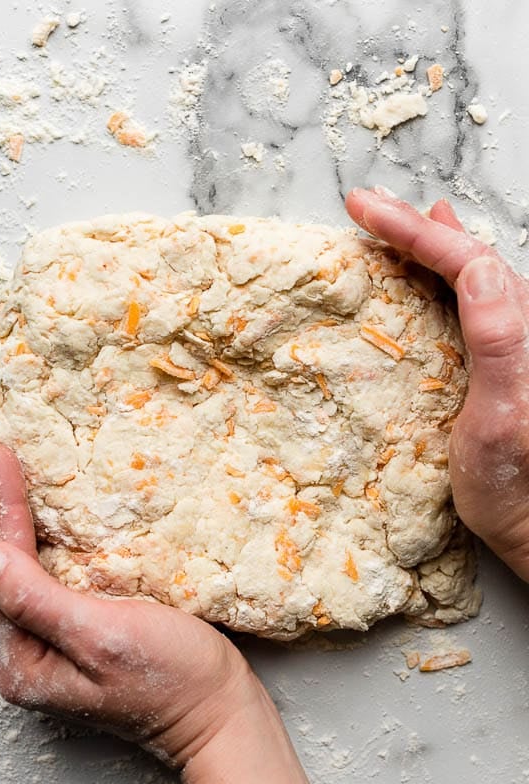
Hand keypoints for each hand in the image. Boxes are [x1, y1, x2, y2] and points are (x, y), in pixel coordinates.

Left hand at [0, 432, 250, 762]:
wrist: (221, 719)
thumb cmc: (175, 682)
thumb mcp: (103, 638)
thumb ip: (37, 601)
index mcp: (24, 659)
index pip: (4, 564)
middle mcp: (25, 653)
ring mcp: (46, 643)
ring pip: (15, 562)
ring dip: (2, 510)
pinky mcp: (71, 631)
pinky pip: (40, 570)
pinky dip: (30, 530)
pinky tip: (26, 505)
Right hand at [346, 188, 528, 580]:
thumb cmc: (518, 487)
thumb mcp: (502, 416)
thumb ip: (499, 340)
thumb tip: (476, 269)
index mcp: (520, 333)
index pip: (465, 261)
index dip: (413, 230)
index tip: (363, 208)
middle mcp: (521, 329)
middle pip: (467, 257)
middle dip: (415, 226)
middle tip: (366, 203)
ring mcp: (510, 347)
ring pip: (469, 275)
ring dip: (430, 245)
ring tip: (402, 220)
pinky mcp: (496, 368)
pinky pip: (467, 303)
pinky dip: (444, 277)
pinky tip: (441, 270)